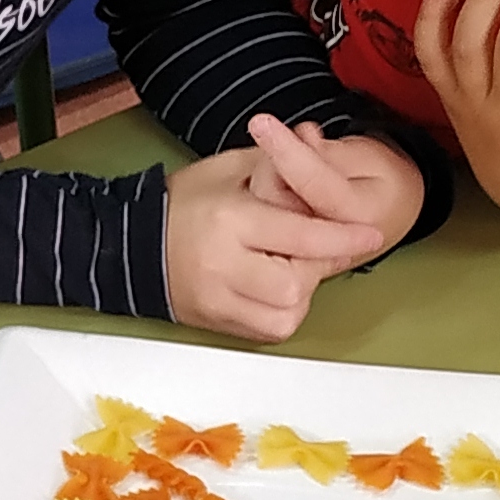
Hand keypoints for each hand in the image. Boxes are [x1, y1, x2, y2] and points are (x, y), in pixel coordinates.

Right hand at [162, 125, 411, 341]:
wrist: (128, 242)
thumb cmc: (182, 201)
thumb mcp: (228, 170)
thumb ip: (278, 171)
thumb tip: (322, 172)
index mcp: (229, 219)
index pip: (299, 233)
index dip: (341, 236)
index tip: (371, 235)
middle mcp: (222, 264)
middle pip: (295, 282)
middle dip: (314, 266)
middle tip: (310, 249)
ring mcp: (216, 299)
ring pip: (285, 313)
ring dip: (300, 292)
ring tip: (287, 268)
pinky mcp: (214, 322)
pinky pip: (268, 329)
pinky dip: (282, 312)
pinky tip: (272, 287)